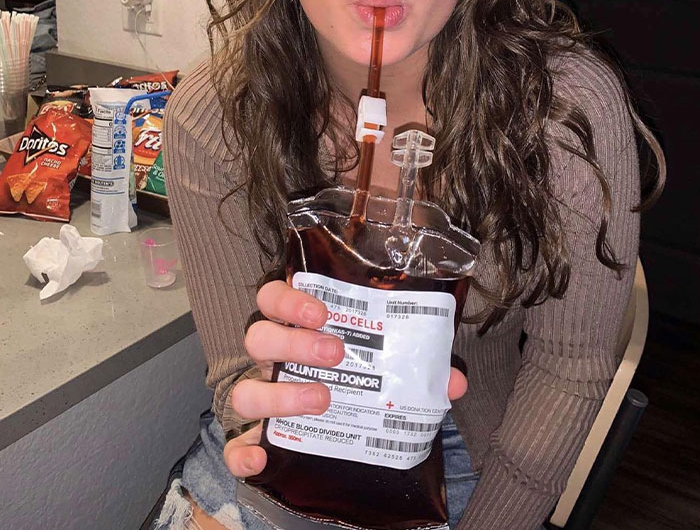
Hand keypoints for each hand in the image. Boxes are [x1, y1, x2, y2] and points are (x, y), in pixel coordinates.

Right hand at [223, 280, 467, 477]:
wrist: (334, 438)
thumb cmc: (355, 384)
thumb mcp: (386, 371)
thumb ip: (417, 369)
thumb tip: (453, 379)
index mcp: (296, 330)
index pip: (274, 298)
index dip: (290, 299)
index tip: (322, 312)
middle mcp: (271, 361)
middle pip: (259, 336)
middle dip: (294, 341)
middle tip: (335, 352)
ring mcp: (258, 400)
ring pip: (244, 390)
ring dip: (280, 394)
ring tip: (322, 399)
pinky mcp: (251, 440)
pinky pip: (232, 446)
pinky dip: (241, 452)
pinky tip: (263, 455)